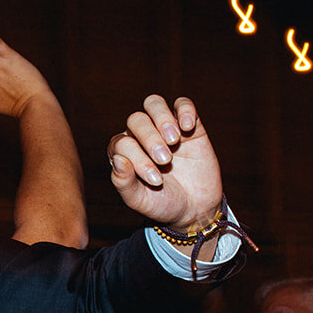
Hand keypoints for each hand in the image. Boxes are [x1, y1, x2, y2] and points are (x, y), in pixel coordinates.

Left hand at [107, 96, 222, 236]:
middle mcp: (140, 136)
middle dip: (149, 139)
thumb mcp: (139, 200)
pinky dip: (185, 110)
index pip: (121, 142)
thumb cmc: (161, 203)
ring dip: (162, 119)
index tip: (155, 179)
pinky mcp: (188, 126)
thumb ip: (123, 182)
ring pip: (154, 104)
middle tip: (165, 160)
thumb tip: (118, 159)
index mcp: (123, 152)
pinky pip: (183, 103)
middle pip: (136, 120)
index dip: (137, 158)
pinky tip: (188, 128)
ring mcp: (164, 128)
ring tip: (174, 140)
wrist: (194, 208)